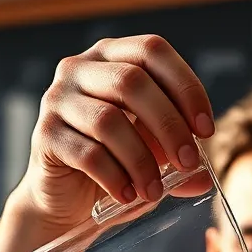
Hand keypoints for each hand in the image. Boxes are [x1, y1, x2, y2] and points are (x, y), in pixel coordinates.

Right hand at [12, 34, 215, 230]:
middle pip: (131, 82)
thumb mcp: (156, 157)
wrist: (66, 200)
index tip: (206, 129)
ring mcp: (57, 99)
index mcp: (112, 57)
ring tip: (155, 191)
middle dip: (169, 126)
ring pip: (108, 120)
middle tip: (189, 163)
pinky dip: (115, 178)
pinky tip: (128, 196)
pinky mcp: (44, 135)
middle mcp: (79, 68)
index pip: (153, 51)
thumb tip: (204, 178)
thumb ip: (181, 161)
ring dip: (141, 160)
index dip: (186, 87)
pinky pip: (87, 153)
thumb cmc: (116, 165)